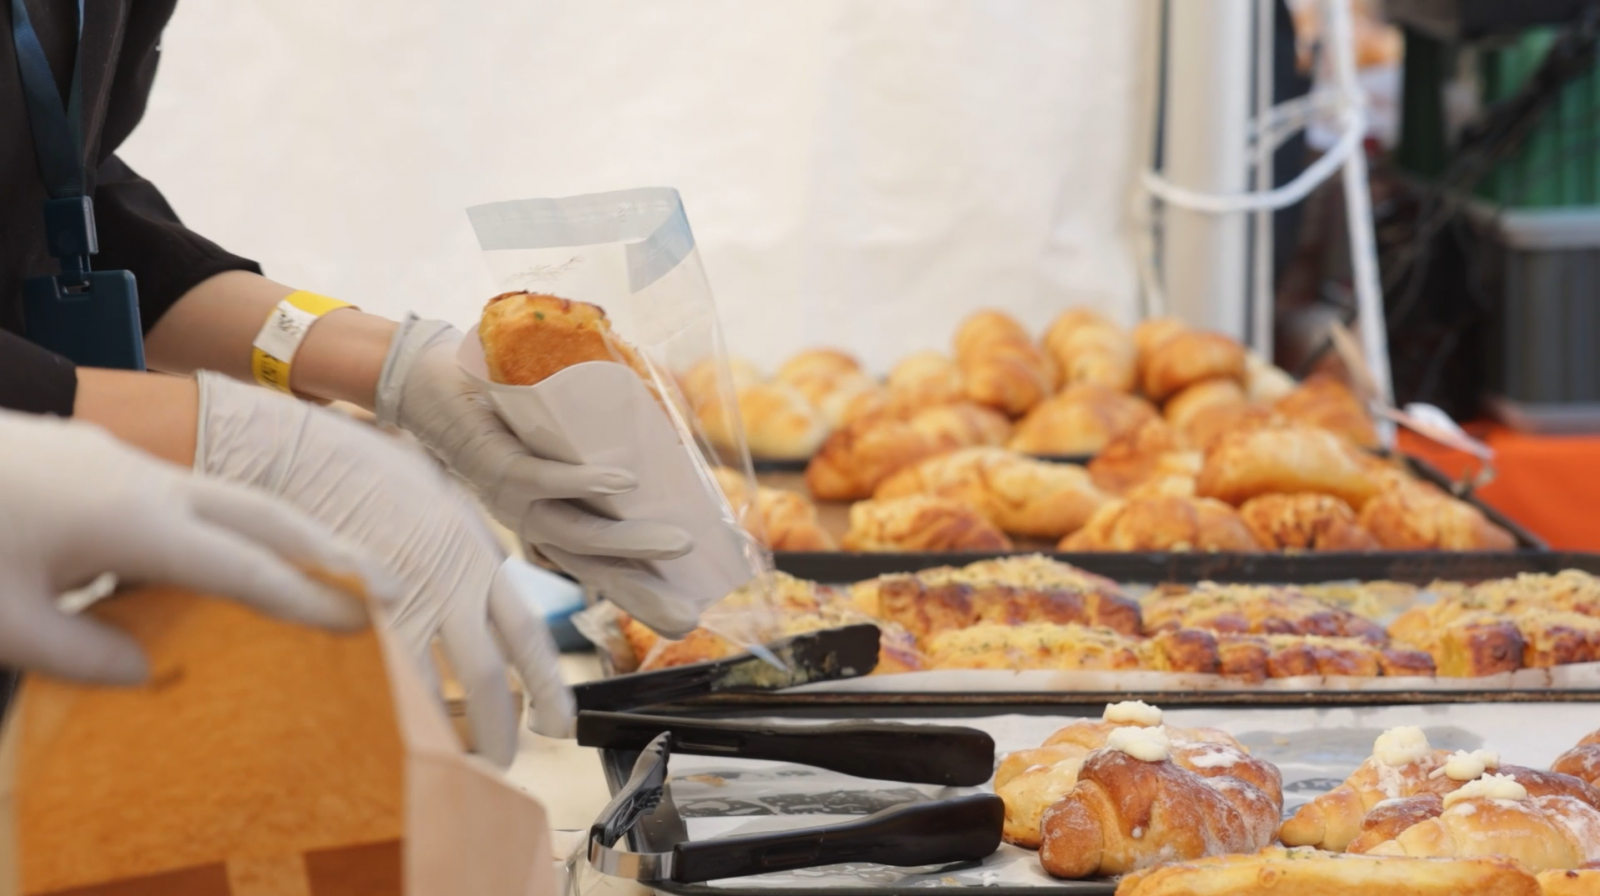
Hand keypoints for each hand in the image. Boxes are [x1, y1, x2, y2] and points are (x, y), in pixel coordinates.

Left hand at [0, 410, 385, 684]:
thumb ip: (77, 654)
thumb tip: (143, 672)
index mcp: (135, 522)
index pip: (245, 569)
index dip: (309, 599)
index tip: (364, 623)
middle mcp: (145, 482)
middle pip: (262, 514)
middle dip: (327, 548)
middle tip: (385, 584)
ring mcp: (119, 460)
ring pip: (224, 496)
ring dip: (279, 532)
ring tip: (317, 569)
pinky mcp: (90, 456)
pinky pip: (181, 491)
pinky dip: (222, 523)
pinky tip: (204, 555)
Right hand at [196, 372, 574, 764]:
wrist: (293, 450)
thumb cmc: (358, 464)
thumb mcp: (432, 493)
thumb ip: (462, 541)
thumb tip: (487, 570)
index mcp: (476, 553)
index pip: (527, 632)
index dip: (547, 685)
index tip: (557, 722)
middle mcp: (449, 580)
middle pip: (488, 674)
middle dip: (498, 727)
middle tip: (499, 761)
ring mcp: (398, 600)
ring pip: (433, 688)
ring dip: (441, 732)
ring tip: (443, 761)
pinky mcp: (349, 614)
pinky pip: (379, 679)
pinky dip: (389, 711)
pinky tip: (386, 732)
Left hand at [373, 316, 701, 635]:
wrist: (419, 379)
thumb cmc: (494, 406)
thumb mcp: (555, 430)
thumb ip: (602, 435)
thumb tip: (673, 431)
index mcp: (544, 516)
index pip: (598, 566)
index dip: (640, 593)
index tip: (684, 621)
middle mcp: (530, 518)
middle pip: (592, 567)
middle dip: (642, 593)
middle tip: (689, 616)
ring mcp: (512, 497)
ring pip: (575, 533)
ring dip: (629, 542)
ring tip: (679, 543)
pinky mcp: (497, 463)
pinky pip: (543, 480)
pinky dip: (585, 483)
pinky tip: (624, 484)